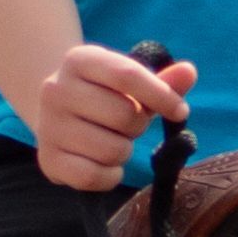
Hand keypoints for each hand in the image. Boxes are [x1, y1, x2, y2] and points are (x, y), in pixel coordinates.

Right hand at [27, 43, 194, 191]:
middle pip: (124, 116)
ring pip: (112, 150)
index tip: (180, 111)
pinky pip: (93, 177)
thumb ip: (162, 80)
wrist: (56, 117)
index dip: (162, 95)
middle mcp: (56, 89)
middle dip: (138, 126)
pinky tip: (103, 164)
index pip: (127, 75)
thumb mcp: (129, 82)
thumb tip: (189, 72)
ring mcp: (49, 126)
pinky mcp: (48, 160)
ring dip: (123, 151)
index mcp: (79, 60)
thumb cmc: (103, 96)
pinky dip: (109, 176)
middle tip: (127, 125)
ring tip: (111, 140)